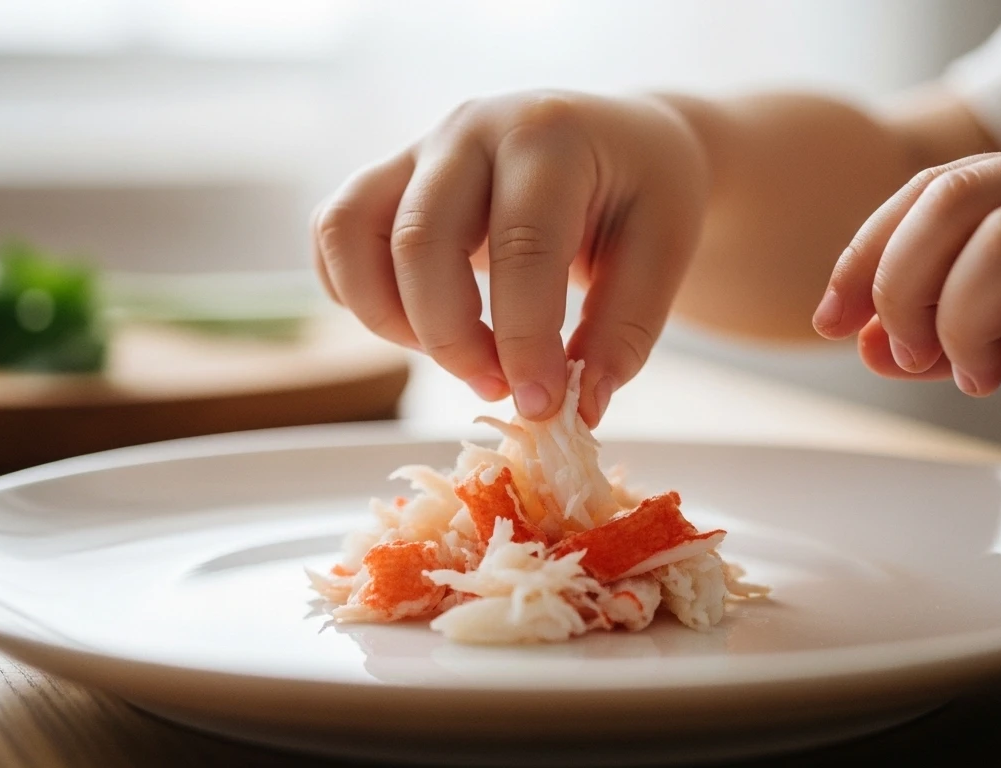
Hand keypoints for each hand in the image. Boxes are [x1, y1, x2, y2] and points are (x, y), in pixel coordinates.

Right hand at [312, 91, 707, 425]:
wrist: (619, 138)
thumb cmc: (643, 189)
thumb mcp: (666, 247)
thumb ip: (626, 329)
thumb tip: (577, 407)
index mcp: (549, 136)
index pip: (522, 246)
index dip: (524, 338)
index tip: (541, 405)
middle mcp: (470, 130)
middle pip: (419, 240)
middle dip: (450, 337)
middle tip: (500, 389)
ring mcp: (419, 149)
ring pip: (349, 230)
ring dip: (388, 318)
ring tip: (457, 357)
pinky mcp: (390, 177)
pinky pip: (334, 234)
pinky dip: (356, 293)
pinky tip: (420, 328)